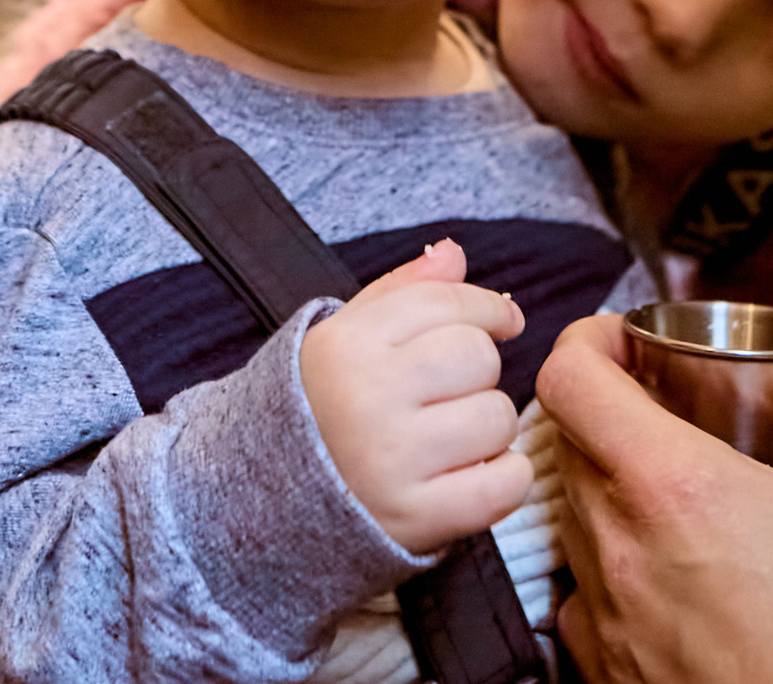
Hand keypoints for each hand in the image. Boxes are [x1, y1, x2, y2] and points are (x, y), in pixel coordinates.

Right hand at [301, 239, 531, 553]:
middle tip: (444, 397)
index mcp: (346, 345)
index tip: (503, 321)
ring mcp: (390, 461)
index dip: (488, 308)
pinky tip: (469, 476)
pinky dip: (503, 479)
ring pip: (498, 418)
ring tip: (447, 442)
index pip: (448, 302)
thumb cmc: (322, 410)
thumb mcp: (343, 339)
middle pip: (479, 357)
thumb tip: (454, 254)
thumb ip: (401, 291)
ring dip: (487, 430)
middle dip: (476, 374)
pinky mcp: (415, 518)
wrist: (266, 507)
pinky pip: (506, 483)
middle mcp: (367, 398)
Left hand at [541, 316, 772, 683]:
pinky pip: (586, 602)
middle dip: (610, 410)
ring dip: (615, 491)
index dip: (587, 337)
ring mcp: (609, 627)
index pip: (569, 379)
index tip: (623, 334)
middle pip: (567, 446)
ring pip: (576, 525)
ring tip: (688, 494)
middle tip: (670, 406)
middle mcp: (620, 554)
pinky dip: (619, 571)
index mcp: (676, 489)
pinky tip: (682, 577)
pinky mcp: (614, 682)